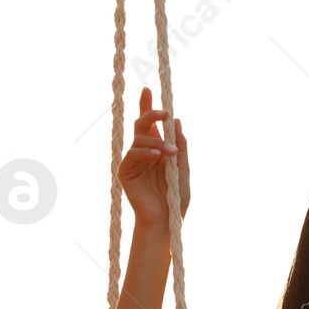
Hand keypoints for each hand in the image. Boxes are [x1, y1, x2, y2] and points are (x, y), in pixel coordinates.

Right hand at [117, 86, 189, 231]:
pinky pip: (133, 154)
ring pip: (140, 138)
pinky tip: (158, 156)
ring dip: (158, 142)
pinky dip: (146, 152)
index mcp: (157, 149)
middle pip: (142, 124)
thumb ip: (180, 145)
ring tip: (171, 153)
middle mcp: (143, 151)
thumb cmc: (176, 197)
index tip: (148, 89)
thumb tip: (177, 120)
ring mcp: (133, 160)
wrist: (166, 220)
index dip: (148, 106)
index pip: (151, 124)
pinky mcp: (125, 171)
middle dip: (152, 114)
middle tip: (165, 112)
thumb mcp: (183, 168)